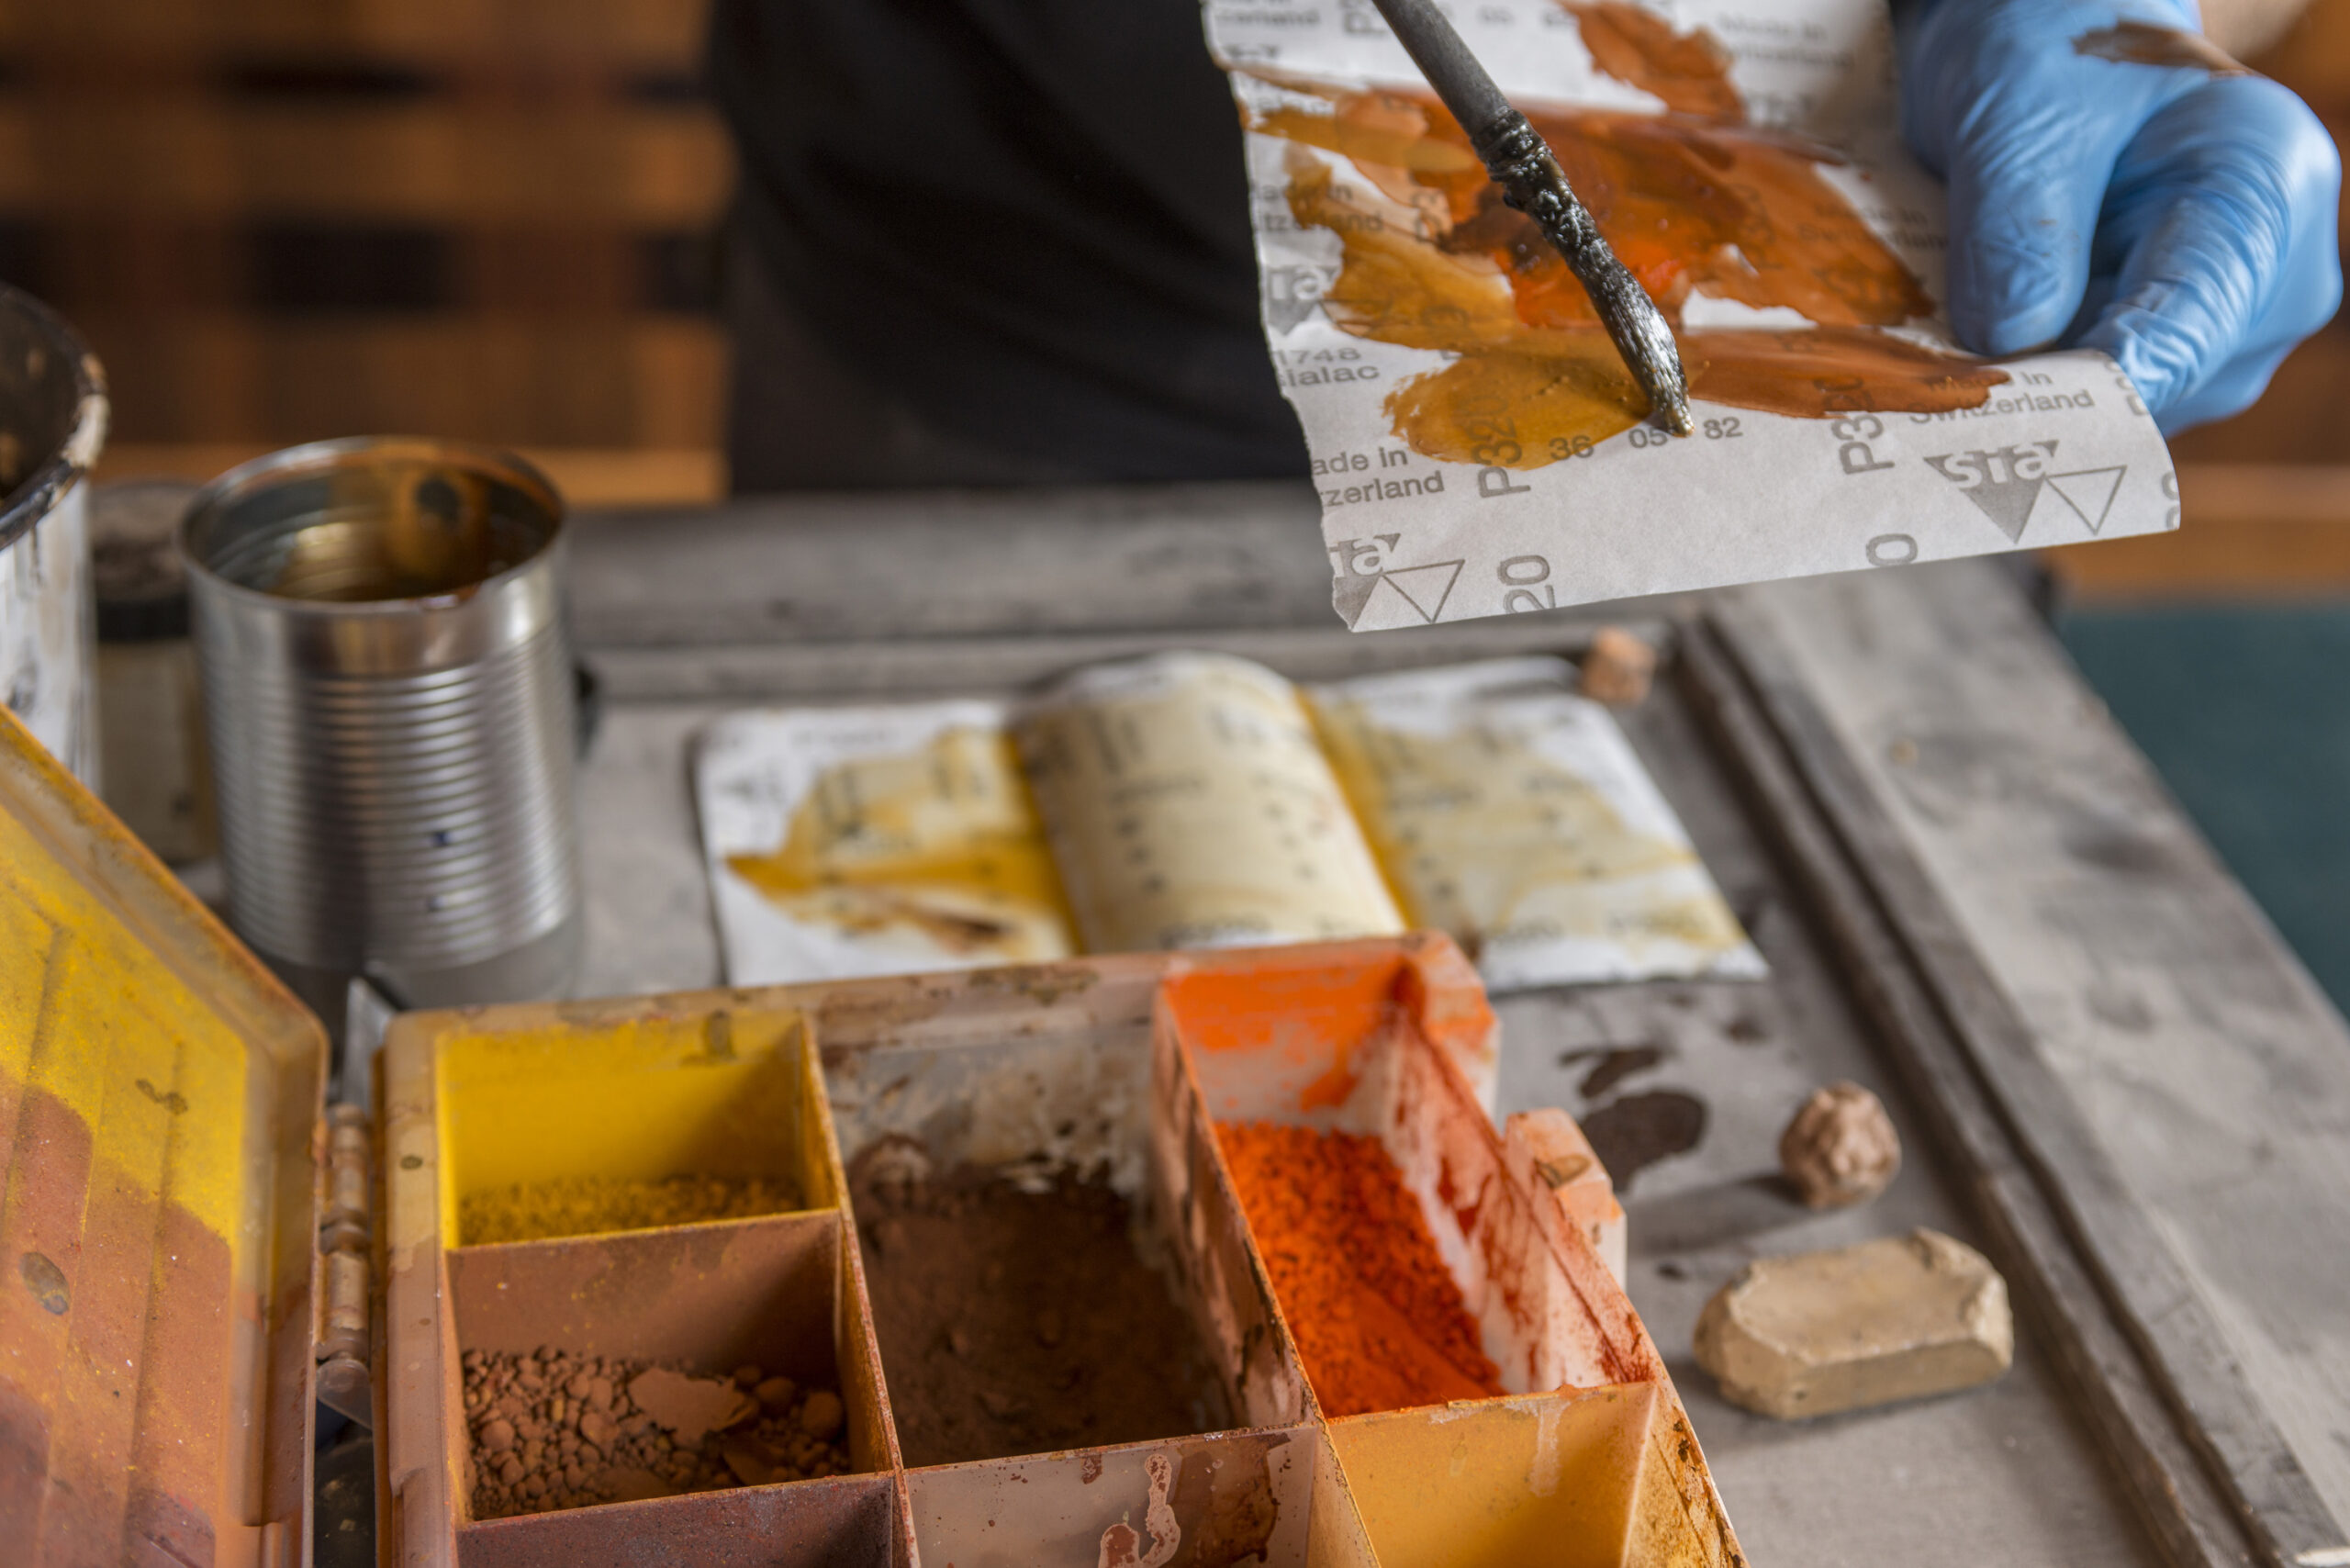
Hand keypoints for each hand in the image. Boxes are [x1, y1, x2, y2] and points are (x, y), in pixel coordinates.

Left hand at [1897, 0, 2340, 430]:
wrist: (2048, 62)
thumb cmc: (2049, 60)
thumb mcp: (2016, 122)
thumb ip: (2017, 230)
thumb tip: (2013, 344)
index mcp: (2262, 185)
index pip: (2191, 326)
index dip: (2097, 386)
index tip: (2005, 412)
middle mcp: (2272, 271)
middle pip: (2164, 383)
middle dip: (2051, 394)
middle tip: (1937, 389)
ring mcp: (2226, 323)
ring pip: (2125, 407)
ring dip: (2031, 394)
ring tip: (1943, 360)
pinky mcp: (2170, 350)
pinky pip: (2100, 397)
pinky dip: (2031, 385)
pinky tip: (1966, 358)